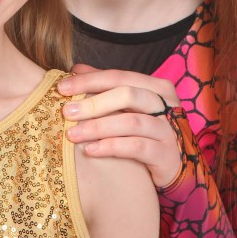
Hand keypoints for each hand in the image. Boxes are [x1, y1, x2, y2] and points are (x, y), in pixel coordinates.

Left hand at [58, 63, 182, 187]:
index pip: (118, 76)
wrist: (174, 167)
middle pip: (127, 95)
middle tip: (66, 112)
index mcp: (156, 87)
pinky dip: (111, 147)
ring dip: (97, 127)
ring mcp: (168, 129)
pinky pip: (136, 147)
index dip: (89, 80)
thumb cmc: (145, 132)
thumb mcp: (128, 108)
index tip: (61, 88)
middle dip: (93, 103)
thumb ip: (106, 87)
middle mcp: (166, 104)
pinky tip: (90, 150)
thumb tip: (75, 69)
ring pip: (131, 122)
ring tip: (72, 134)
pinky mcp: (167, 154)